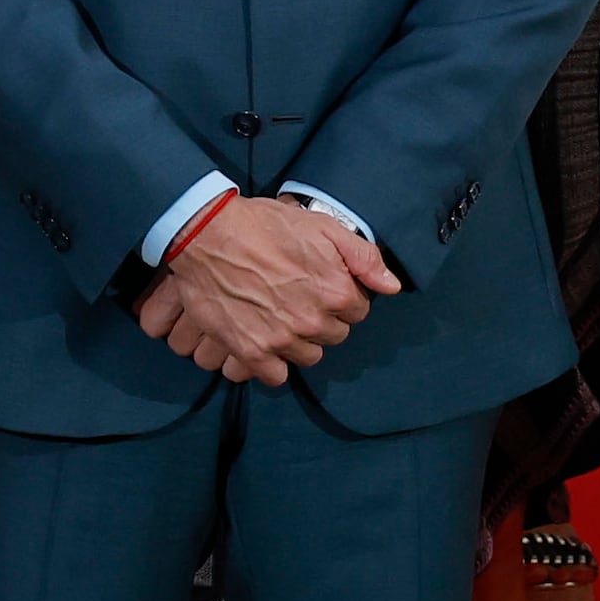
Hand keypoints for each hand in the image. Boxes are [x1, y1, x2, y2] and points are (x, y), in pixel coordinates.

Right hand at [135, 194, 397, 382]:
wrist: (207, 234)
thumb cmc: (265, 225)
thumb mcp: (322, 227)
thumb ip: (363, 258)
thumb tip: (391, 286)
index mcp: (337, 292)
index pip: (357, 310)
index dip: (340, 295)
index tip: (321, 283)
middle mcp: (314, 322)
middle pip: (334, 335)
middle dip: (322, 318)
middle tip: (298, 297)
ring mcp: (282, 340)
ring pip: (309, 356)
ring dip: (300, 341)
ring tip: (280, 316)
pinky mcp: (252, 351)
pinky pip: (276, 375)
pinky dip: (272, 363)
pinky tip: (264, 340)